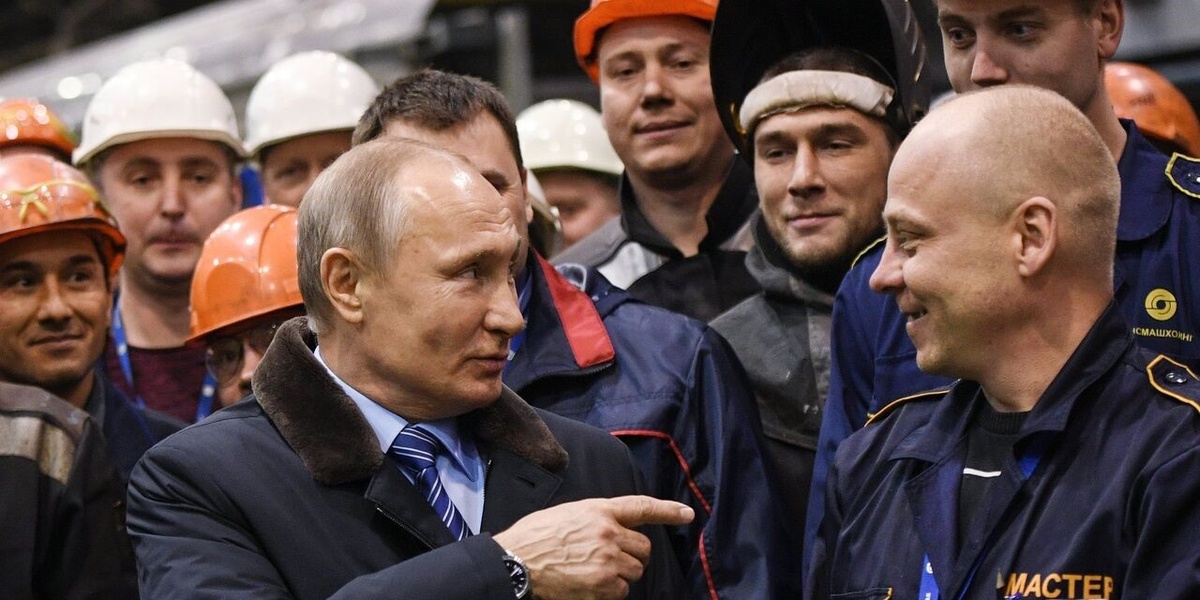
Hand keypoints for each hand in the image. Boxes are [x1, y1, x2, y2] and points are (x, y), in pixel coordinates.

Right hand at [493, 495, 693, 599]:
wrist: (516, 561)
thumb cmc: (536, 537)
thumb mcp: (569, 514)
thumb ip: (597, 518)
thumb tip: (615, 529)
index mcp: (599, 510)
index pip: (642, 507)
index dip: (668, 510)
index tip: (687, 514)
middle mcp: (608, 532)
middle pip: (644, 548)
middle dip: (633, 556)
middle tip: (610, 560)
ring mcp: (607, 558)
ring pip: (635, 570)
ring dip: (621, 575)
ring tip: (594, 572)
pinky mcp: (603, 583)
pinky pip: (623, 591)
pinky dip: (611, 591)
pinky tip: (590, 585)